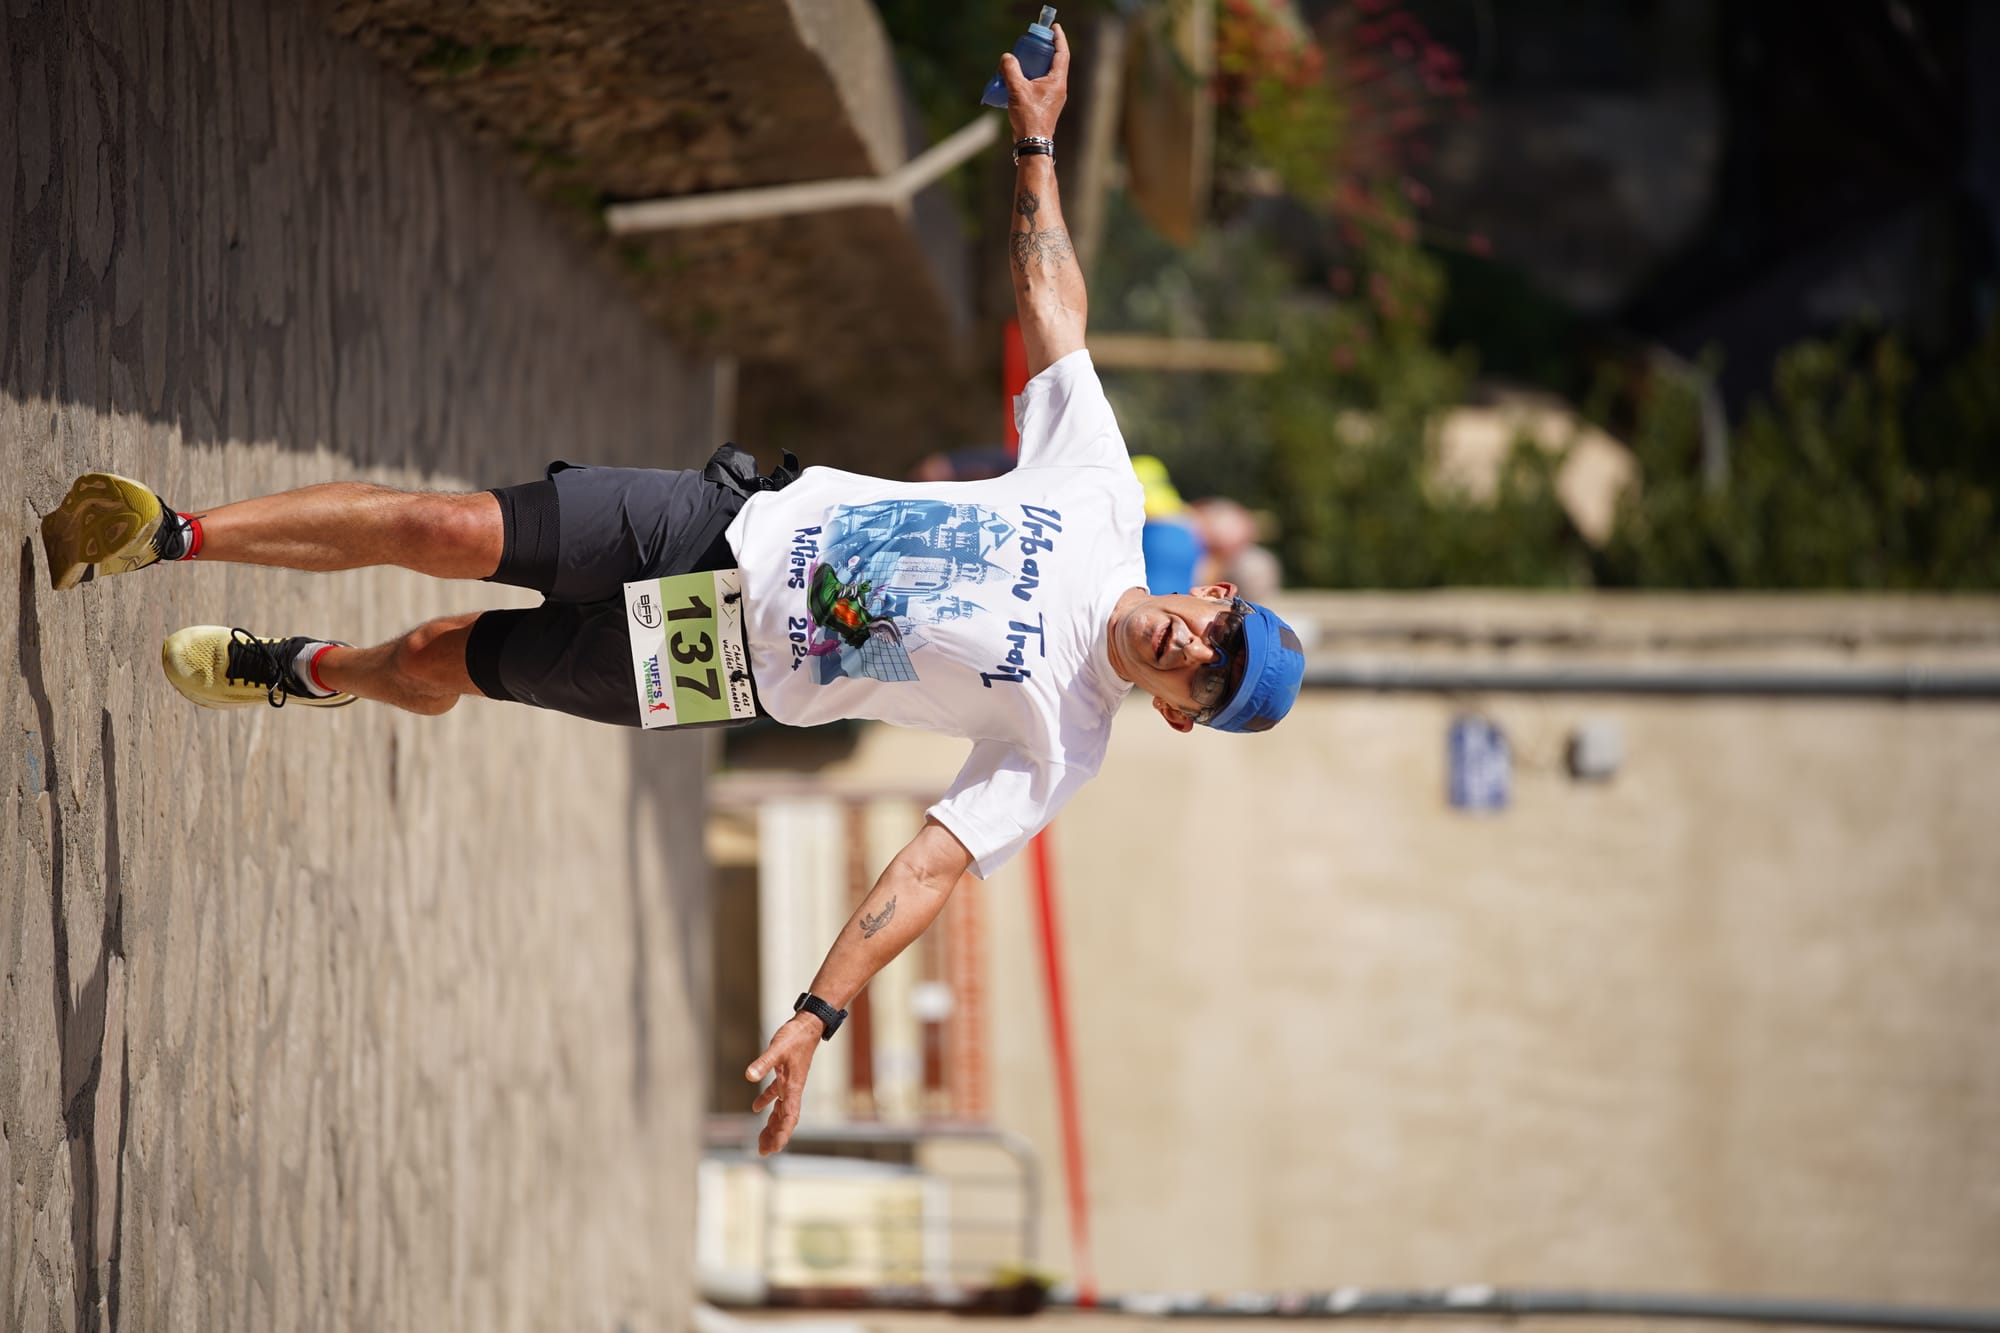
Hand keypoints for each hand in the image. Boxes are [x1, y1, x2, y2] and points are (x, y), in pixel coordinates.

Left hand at [745, 1015, 822, 1155]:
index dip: (783, 1133)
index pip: (790, 1116)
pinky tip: (756, 1108)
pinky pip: (776, 1094)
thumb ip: (763, 1062)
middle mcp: (793, 1089)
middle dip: (775, 1136)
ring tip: (761, 1140)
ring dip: (772, 1124)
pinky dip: (766, 1102)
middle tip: (763, 1152)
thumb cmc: (796, 1036)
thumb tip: (748, 1076)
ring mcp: (790, 1083)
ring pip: (781, 1110)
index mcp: (794, 1087)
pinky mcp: (785, 1075)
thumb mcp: (777, 1049)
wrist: (808, 1025)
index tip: (775, 1148)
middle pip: (785, 1119)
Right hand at [1001, 21, 1069, 140]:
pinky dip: (1033, 77)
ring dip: (1038, 64)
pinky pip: (1042, 84)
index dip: (1059, 38)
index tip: (1054, 28)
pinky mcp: (1046, 105)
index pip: (1062, 53)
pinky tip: (1020, 79)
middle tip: (1035, 41)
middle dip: (1046, 49)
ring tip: (1026, 58)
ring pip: (1048, 74)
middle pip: (1055, 62)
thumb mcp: (1017, 90)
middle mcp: (1059, 88)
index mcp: (1057, 81)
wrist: (1033, 142)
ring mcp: (1054, 97)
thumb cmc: (1029, 117)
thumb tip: (1007, 57)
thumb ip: (1011, 70)